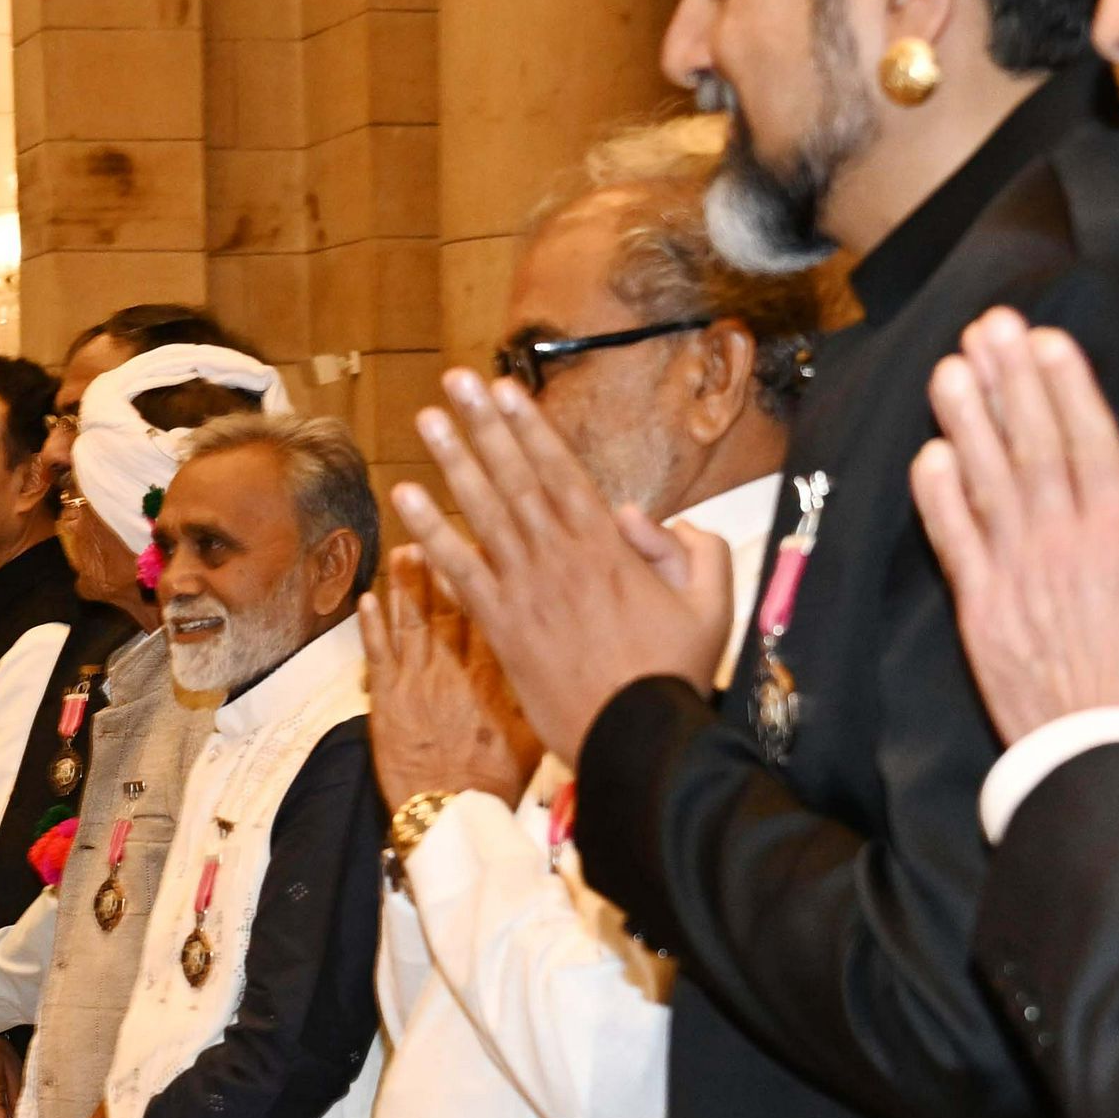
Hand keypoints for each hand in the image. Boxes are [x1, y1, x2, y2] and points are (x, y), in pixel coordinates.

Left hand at [362, 550, 544, 803]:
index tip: (480, 546)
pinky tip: (365, 599)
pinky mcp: (386, 699)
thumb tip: (553, 664)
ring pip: (409, 622)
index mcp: (492, 676)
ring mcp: (417, 682)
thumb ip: (535, 695)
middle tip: (432, 532)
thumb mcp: (533, 737)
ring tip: (401, 550)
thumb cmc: (496, 782)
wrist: (449, 813)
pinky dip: (370, 625)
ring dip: (404, 586)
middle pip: (445, 610)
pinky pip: (376, 653)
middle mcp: (454, 670)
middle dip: (438, 568)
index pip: (487, 616)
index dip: (481, 579)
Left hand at [393, 372, 738, 758]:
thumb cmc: (674, 674)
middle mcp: (561, 557)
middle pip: (516, 477)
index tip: (507, 389)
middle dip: (486, 424)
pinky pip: (459, 571)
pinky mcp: (501, 627)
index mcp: (611, 547)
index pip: (562, 470)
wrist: (636, 738)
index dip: (531, 426)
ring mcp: (526, 590)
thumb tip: (646, 518)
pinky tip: (407, 499)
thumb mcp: (711, 605)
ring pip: (483, 512)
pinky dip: (431, 533)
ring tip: (428, 419)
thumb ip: (692, 550)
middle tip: (457, 380)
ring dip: (454, 461)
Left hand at [907, 311, 1118, 739]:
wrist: (1100, 750)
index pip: (1090, 440)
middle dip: (1011, 380)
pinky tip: (929, 453)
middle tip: (990, 326)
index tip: (1047, 339)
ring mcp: (1017, 570)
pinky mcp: (981, 605)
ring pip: (988, 480)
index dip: (1066, 385)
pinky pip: (954, 539)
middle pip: (1032, 444)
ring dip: (967, 420)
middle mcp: (1063, 541)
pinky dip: (939, 496)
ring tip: (951, 367)